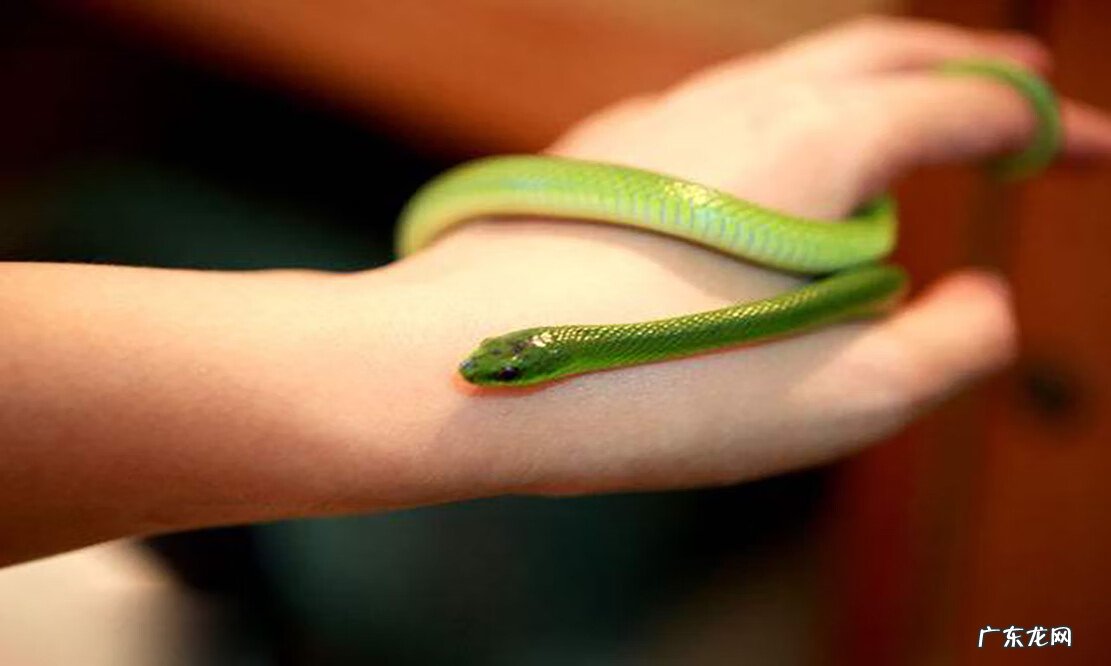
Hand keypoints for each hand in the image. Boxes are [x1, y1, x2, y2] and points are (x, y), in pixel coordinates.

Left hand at [372, 17, 1110, 495]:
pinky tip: (779, 161)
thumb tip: (979, 300)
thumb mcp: (837, 400)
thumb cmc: (651, 389)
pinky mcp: (605, 152)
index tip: (1091, 151)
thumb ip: (945, 348)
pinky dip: (788, 114)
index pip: (962, 105)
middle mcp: (740, 103)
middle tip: (1029, 90)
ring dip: (873, 78)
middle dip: (967, 68)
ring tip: (915, 110)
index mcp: (817, 143)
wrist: (459, 366)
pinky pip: (725, 107)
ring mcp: (662, 116)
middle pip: (881, 51)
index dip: (1045, 126)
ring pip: (795, 69)